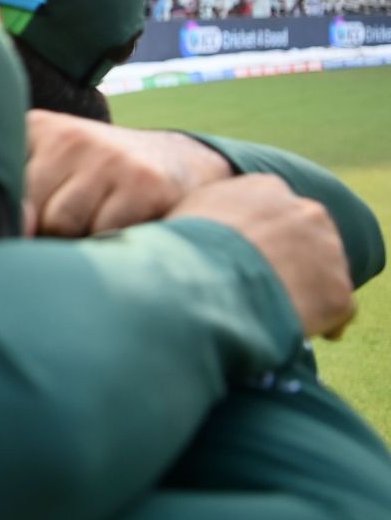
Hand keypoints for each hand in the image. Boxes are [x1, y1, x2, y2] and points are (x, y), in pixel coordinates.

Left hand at [25, 111, 232, 237]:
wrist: (179, 162)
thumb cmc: (97, 176)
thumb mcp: (51, 167)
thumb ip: (19, 193)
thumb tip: (0, 233)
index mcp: (36, 128)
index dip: (5, 214)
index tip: (17, 224)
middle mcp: (68, 136)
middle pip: (27, 210)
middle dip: (40, 231)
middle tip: (66, 227)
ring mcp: (106, 158)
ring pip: (61, 225)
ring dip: (74, 239)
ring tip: (92, 225)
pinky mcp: (142, 184)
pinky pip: (102, 235)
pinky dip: (107, 242)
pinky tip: (120, 226)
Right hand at [170, 175, 354, 339]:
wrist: (200, 286)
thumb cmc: (180, 252)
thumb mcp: (187, 215)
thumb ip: (210, 214)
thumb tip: (203, 230)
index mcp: (265, 188)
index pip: (273, 208)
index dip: (261, 236)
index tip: (247, 256)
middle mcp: (305, 211)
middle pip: (306, 235)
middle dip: (290, 258)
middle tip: (262, 286)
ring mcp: (327, 250)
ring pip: (324, 271)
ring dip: (305, 288)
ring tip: (272, 311)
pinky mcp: (338, 290)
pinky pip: (336, 309)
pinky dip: (319, 321)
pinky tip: (292, 331)